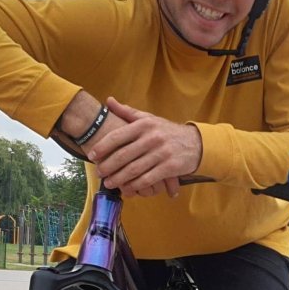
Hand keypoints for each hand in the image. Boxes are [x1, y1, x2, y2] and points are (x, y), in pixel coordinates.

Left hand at [83, 96, 201, 198]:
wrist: (196, 143)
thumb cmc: (168, 132)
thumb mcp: (149, 118)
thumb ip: (128, 112)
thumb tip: (108, 101)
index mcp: (144, 125)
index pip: (117, 136)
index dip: (102, 147)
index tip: (92, 155)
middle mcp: (152, 138)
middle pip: (123, 155)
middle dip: (108, 166)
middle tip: (99, 173)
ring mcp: (161, 153)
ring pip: (134, 169)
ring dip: (118, 179)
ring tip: (109, 183)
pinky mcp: (170, 167)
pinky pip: (148, 179)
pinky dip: (135, 185)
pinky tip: (127, 189)